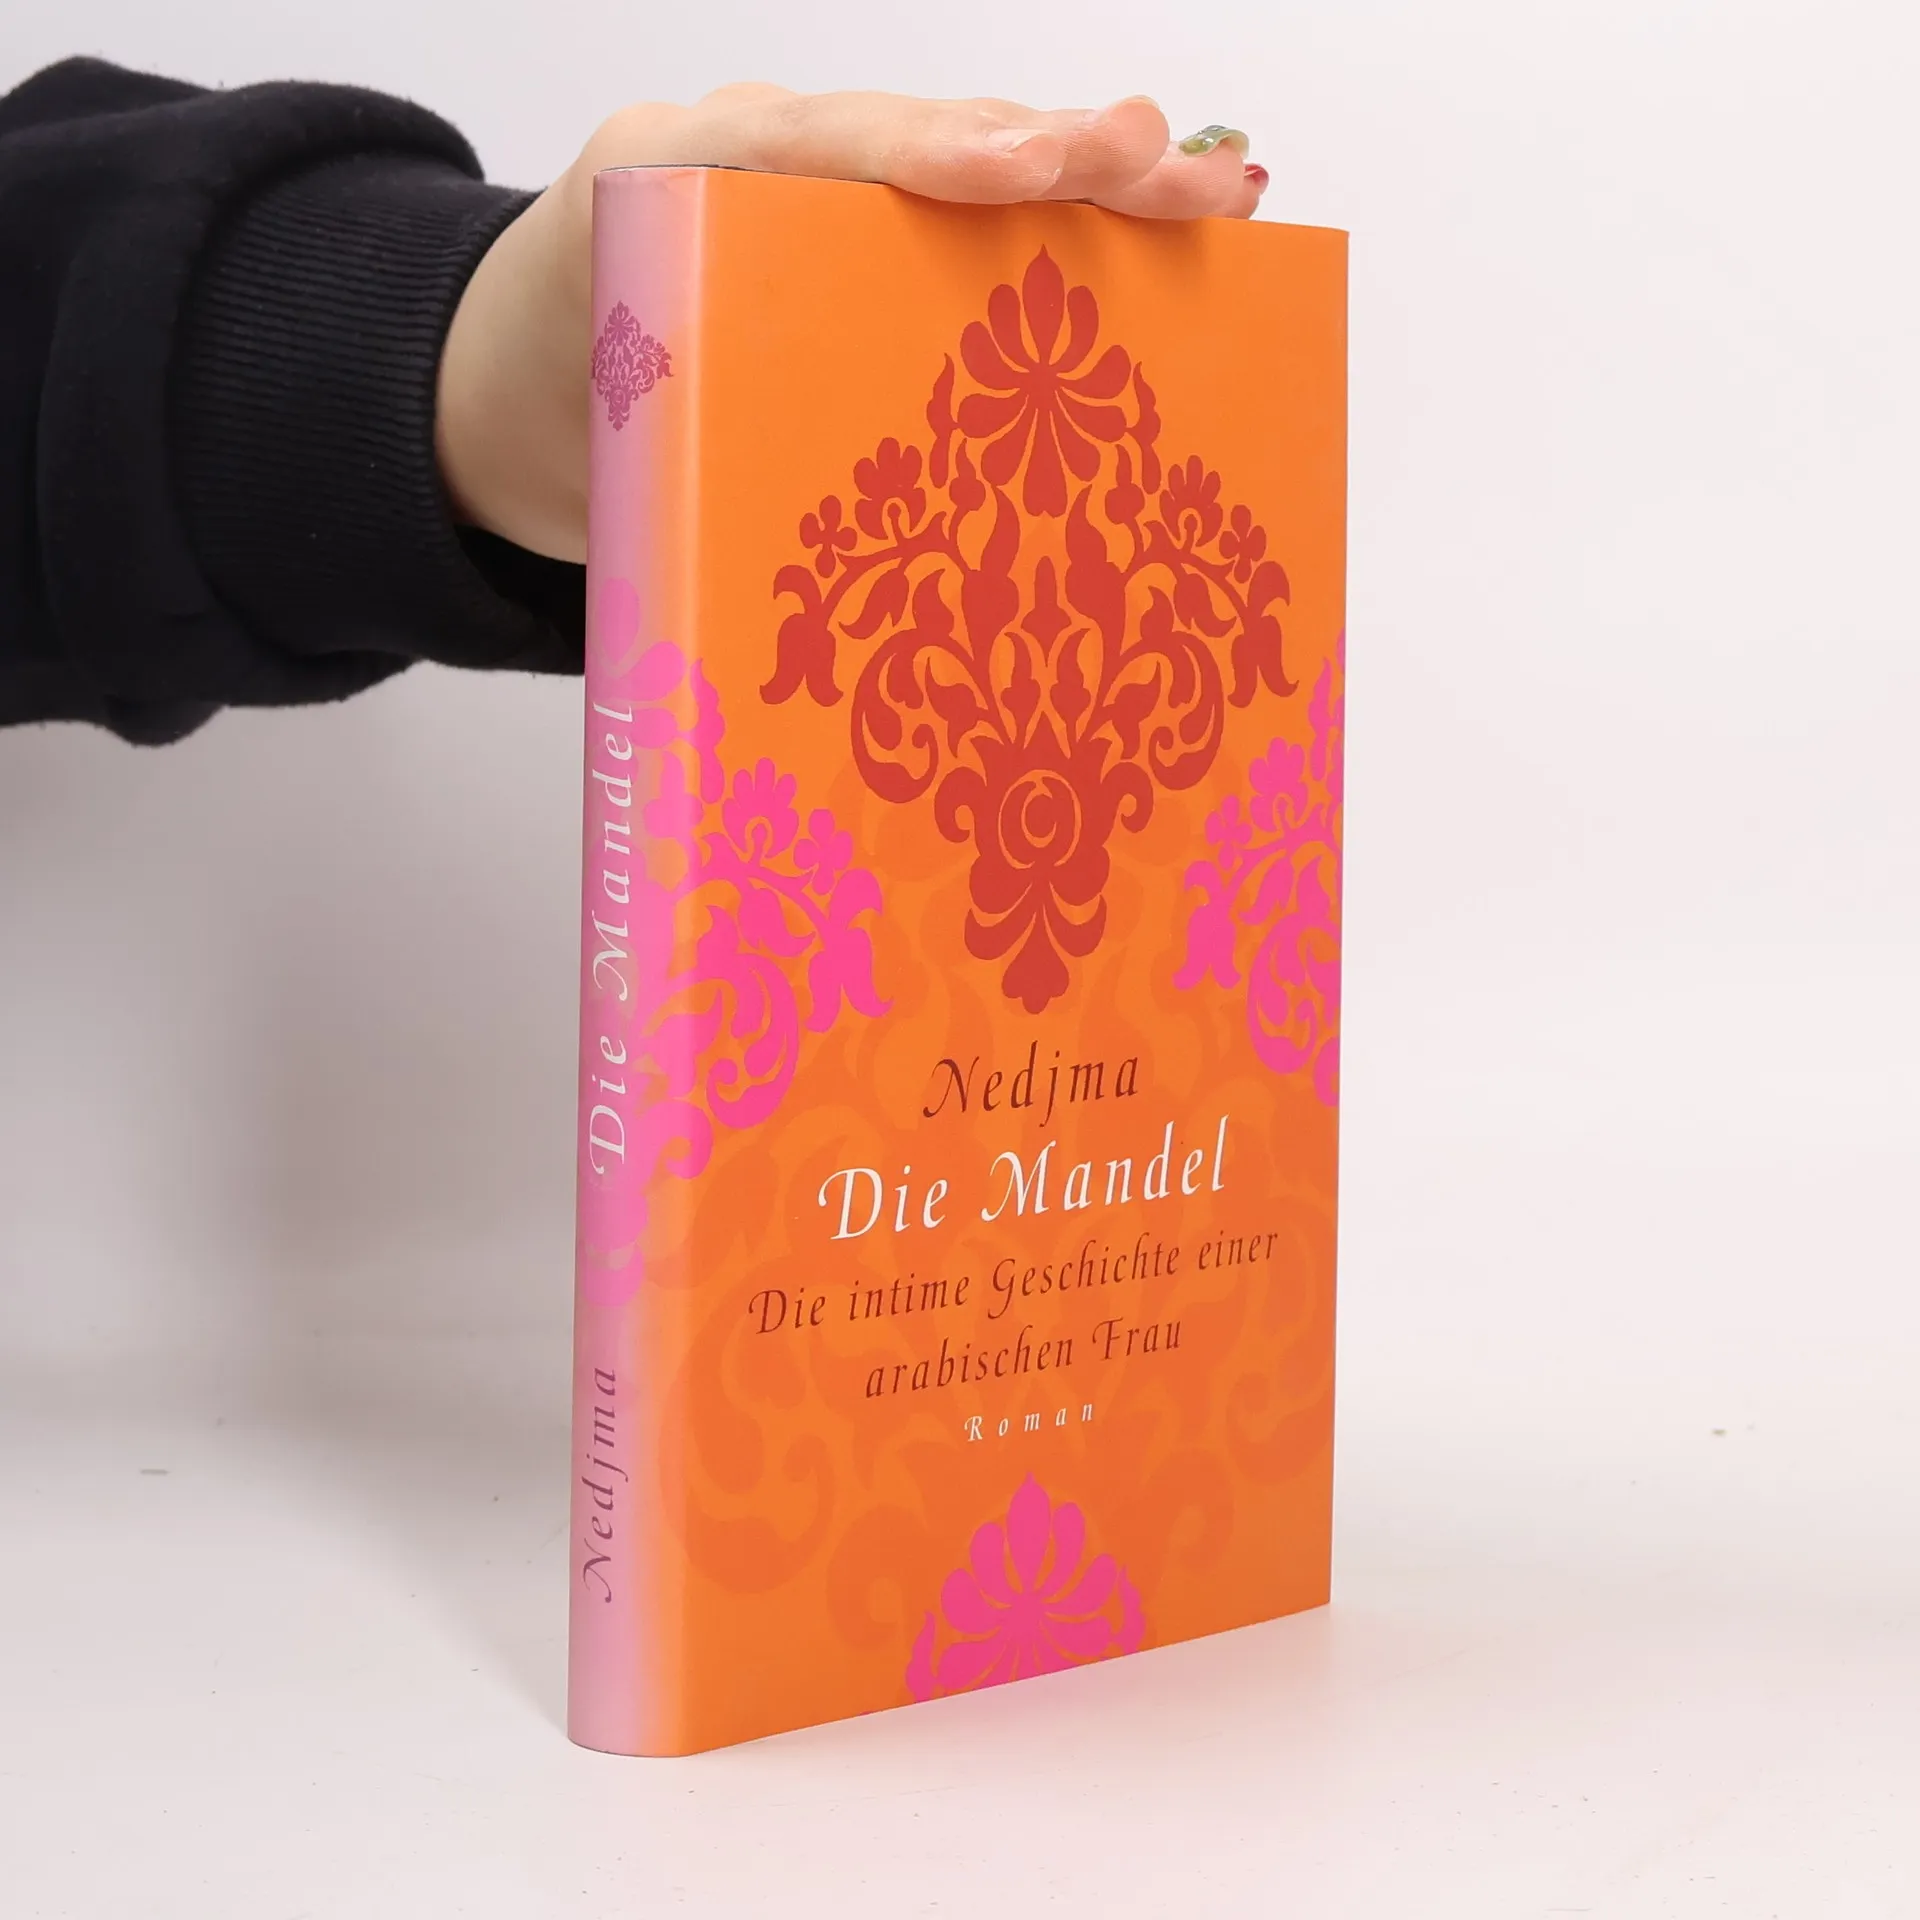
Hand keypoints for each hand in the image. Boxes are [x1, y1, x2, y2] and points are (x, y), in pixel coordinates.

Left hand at [436, 87, 1266, 563]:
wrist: (512, 401)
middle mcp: (780, 174)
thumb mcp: (589, 431)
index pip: (828, 145)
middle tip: (1163, 164)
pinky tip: (1168, 251)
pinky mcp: (867, 269)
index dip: (935, 155)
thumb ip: (664, 441)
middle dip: (1061, 153)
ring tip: (1215, 196)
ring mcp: (833, 212)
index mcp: (691, 178)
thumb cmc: (559, 403)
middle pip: (939, 147)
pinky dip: (1075, 247)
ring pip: (977, 186)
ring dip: (1101, 193)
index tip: (1029, 171)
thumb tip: (793, 549)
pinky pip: (974, 246)